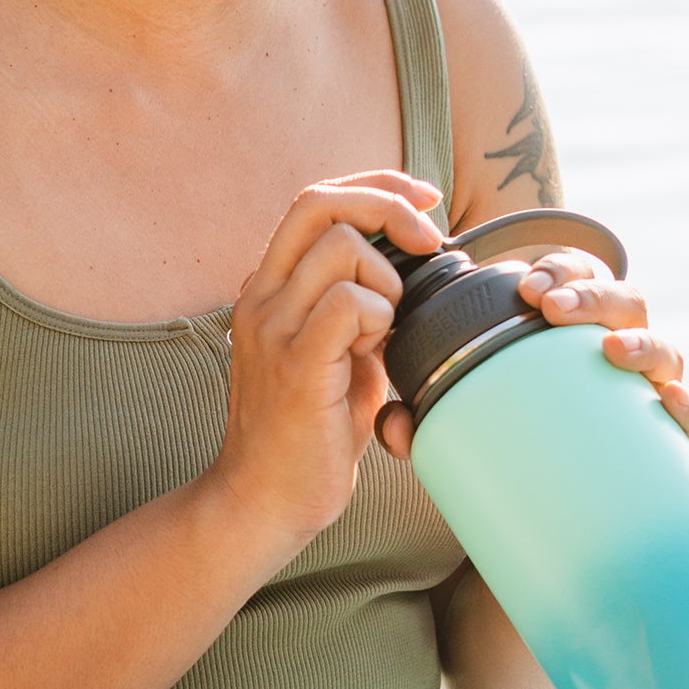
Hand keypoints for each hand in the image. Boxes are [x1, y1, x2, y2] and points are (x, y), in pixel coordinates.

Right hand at [213, 172, 445, 546]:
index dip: (374, 187)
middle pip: (319, 203)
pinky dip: (380, 316)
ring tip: (384, 331)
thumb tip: (410, 276)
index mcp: (267, 287)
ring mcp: (272, 327)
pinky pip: (350, 303)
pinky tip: (376, 352)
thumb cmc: (305, 435)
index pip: (314, 200)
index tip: (423, 201)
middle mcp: (261, 296)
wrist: (262, 501)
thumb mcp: (336, 355)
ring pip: (342, 248)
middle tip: (428, 241)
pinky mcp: (295, 363)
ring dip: (386, 280)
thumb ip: (358, 310)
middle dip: (387, 206)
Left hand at [376, 248, 688, 456]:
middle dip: (592, 295)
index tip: (528, 287)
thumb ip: (422, 417)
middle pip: (622, 302)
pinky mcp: (672, 443)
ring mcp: (648, 394)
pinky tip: (671, 402)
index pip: (577, 276)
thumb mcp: (458, 419)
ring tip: (610, 347)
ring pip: (664, 350)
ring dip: (642, 340)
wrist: (547, 517)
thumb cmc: (508, 440)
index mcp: (569, 330)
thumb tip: (399, 426)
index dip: (561, 270)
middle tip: (551, 308)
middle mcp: (616, 351)